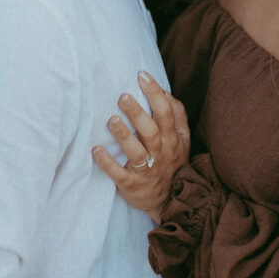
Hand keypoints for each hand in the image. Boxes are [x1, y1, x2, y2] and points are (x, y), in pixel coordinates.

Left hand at [92, 71, 189, 222]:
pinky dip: (107, 163)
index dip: (155, 93)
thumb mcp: (182, 140)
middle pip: (151, 131)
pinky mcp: (132, 185)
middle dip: (138, 113)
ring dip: (124, 136)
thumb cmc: (172, 163)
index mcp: (171, 139)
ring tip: (112, 120)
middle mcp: (160, 152)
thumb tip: (166, 91)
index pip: (166, 113)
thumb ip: (177, 116)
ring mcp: (146, 170)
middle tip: (123, 96)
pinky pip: (119, 174)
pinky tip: (96, 150)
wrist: (171, 202)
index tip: (142, 75)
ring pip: (137, 152)